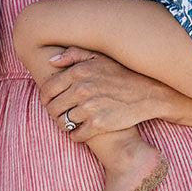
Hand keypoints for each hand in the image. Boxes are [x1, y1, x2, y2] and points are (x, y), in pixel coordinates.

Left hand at [39, 47, 171, 142]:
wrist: (146, 92)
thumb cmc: (120, 73)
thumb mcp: (98, 57)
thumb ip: (73, 54)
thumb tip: (51, 61)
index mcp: (77, 72)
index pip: (47, 89)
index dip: (45, 98)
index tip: (49, 102)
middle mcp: (81, 89)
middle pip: (53, 108)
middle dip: (53, 113)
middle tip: (60, 114)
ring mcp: (90, 107)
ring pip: (63, 123)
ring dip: (64, 125)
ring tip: (70, 123)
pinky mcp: (99, 124)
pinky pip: (76, 135)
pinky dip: (76, 136)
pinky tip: (80, 131)